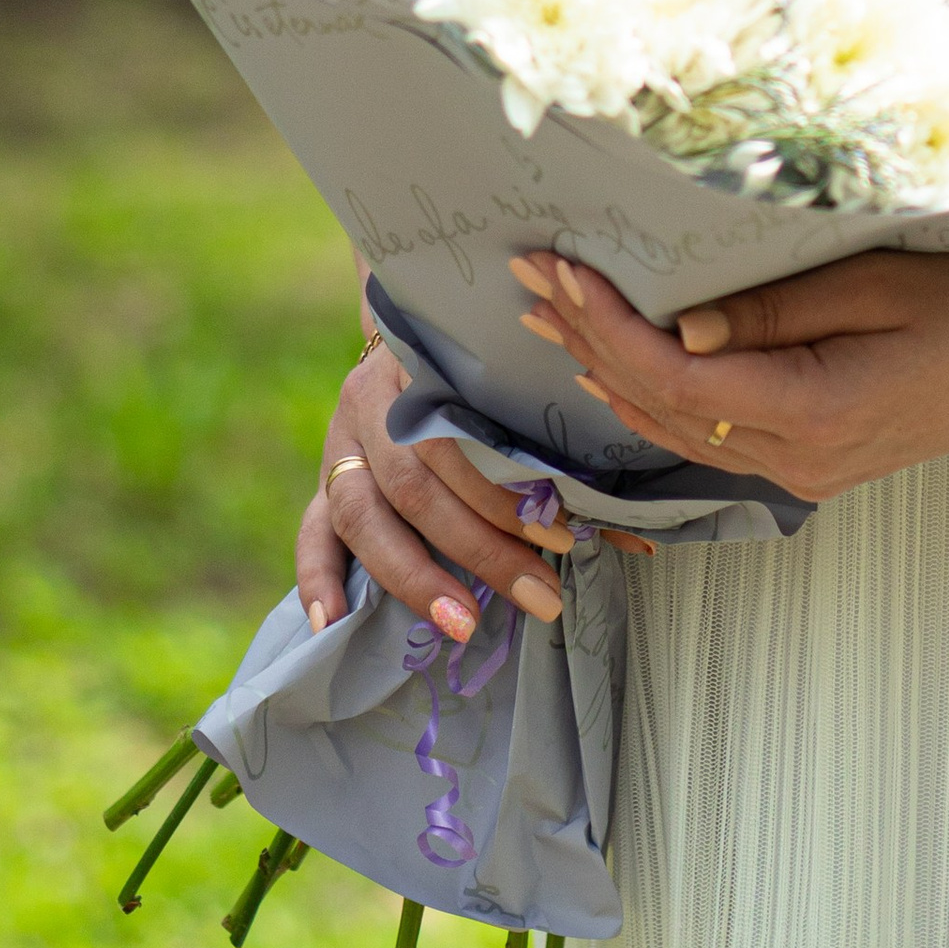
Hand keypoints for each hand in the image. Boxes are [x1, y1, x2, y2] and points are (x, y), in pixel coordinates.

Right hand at [294, 326, 651, 640]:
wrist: (413, 323)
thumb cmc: (484, 371)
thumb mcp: (513, 390)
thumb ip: (558, 454)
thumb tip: (639, 538)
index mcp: (425, 369)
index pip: (461, 437)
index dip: (508, 492)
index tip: (563, 536)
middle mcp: (373, 403)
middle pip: (417, 482)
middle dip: (480, 546)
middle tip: (538, 595)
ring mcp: (340, 441)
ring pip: (362, 511)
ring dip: (413, 574)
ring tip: (461, 622)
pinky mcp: (322, 478)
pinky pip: (309, 530)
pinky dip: (318, 578)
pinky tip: (330, 624)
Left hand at [508, 249, 948, 502]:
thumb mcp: (875, 286)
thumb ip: (773, 311)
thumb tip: (676, 332)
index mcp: (813, 412)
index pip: (675, 375)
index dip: (605, 324)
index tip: (556, 269)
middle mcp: (797, 458)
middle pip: (661, 407)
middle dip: (587, 340)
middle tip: (526, 281)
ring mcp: (803, 471)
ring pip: (676, 432)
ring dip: (608, 372)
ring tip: (548, 319)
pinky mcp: (810, 463)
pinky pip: (708, 439)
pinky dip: (653, 400)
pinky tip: (617, 371)